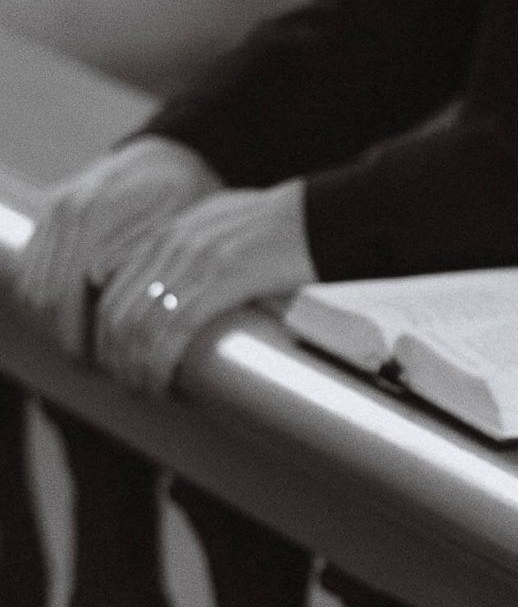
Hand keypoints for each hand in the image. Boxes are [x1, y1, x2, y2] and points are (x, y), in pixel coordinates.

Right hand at [11, 136, 220, 356]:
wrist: (169, 157)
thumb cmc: (184, 196)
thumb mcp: (176, 227)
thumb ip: (136, 252)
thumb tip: (94, 281)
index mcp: (92, 215)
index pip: (62, 294)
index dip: (76, 336)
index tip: (98, 365)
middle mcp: (63, 211)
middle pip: (42, 295)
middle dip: (63, 336)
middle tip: (94, 366)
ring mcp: (50, 211)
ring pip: (31, 285)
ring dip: (51, 322)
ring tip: (86, 347)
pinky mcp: (47, 215)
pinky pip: (30, 268)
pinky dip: (45, 299)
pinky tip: (74, 319)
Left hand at [92, 180, 315, 392]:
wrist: (319, 215)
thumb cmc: (285, 226)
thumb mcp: (226, 224)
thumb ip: (197, 246)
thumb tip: (183, 281)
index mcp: (170, 232)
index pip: (113, 287)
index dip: (110, 331)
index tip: (123, 358)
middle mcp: (172, 245)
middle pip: (118, 311)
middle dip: (117, 356)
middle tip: (130, 383)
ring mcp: (192, 263)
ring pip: (139, 327)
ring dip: (136, 367)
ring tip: (147, 391)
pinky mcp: (218, 282)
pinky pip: (172, 332)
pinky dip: (160, 364)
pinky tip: (164, 385)